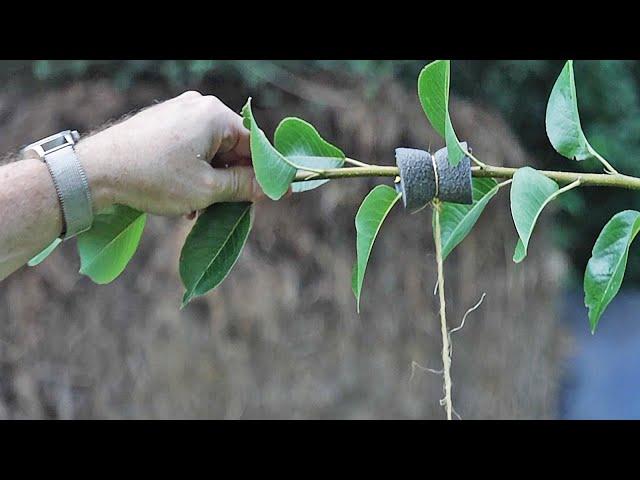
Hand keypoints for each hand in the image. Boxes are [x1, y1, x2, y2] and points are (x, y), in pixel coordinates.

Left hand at [76, 91, 263, 216]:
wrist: (95, 171)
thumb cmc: (152, 178)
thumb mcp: (206, 189)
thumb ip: (243, 187)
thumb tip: (269, 187)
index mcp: (214, 115)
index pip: (254, 145)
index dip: (262, 173)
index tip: (268, 197)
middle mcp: (199, 106)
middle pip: (232, 147)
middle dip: (232, 179)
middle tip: (229, 208)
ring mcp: (178, 111)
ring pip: (211, 150)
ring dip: (212, 179)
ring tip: (200, 207)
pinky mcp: (162, 122)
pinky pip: (192, 147)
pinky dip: (194, 170)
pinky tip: (185, 196)